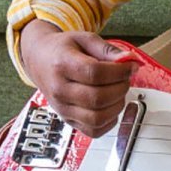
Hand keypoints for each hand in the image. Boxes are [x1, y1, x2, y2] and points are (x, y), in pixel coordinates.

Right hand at [19, 19, 134, 137]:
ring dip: (117, 105)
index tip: (130, 66)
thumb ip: (108, 50)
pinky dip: (109, 121)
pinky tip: (110, 106)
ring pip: (97, 118)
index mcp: (62, 65)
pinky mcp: (68, 121)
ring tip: (117, 91)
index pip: (95, 74)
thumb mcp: (84, 39)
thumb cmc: (62, 50)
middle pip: (98, 98)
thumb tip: (130, 60)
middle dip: (121, 88)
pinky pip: (94, 131)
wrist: (39, 61)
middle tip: (124, 78)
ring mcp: (63, 109)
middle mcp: (59, 90)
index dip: (119, 71)